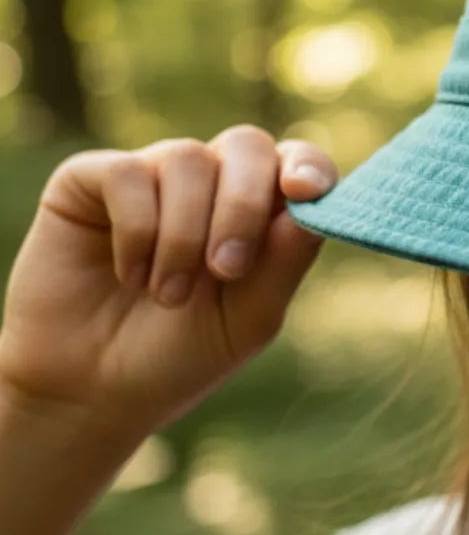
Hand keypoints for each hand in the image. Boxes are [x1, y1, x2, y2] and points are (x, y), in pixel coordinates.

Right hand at [0, 126, 337, 439]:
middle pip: (246, 144)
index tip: (303, 191)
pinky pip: (126, 174)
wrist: (93, 389)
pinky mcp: (89, 180)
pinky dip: (137, 231)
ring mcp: (150, 175)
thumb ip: (285, 260)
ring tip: (168, 295)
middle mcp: (209, 183)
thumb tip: (312, 202)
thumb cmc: (180, 354)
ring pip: (187, 158)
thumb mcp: (248, 318)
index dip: (308, 165)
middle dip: (244, 205)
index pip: (298, 162)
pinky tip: (132, 276)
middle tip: (226, 269)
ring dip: (184, 236)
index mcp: (259, 211)